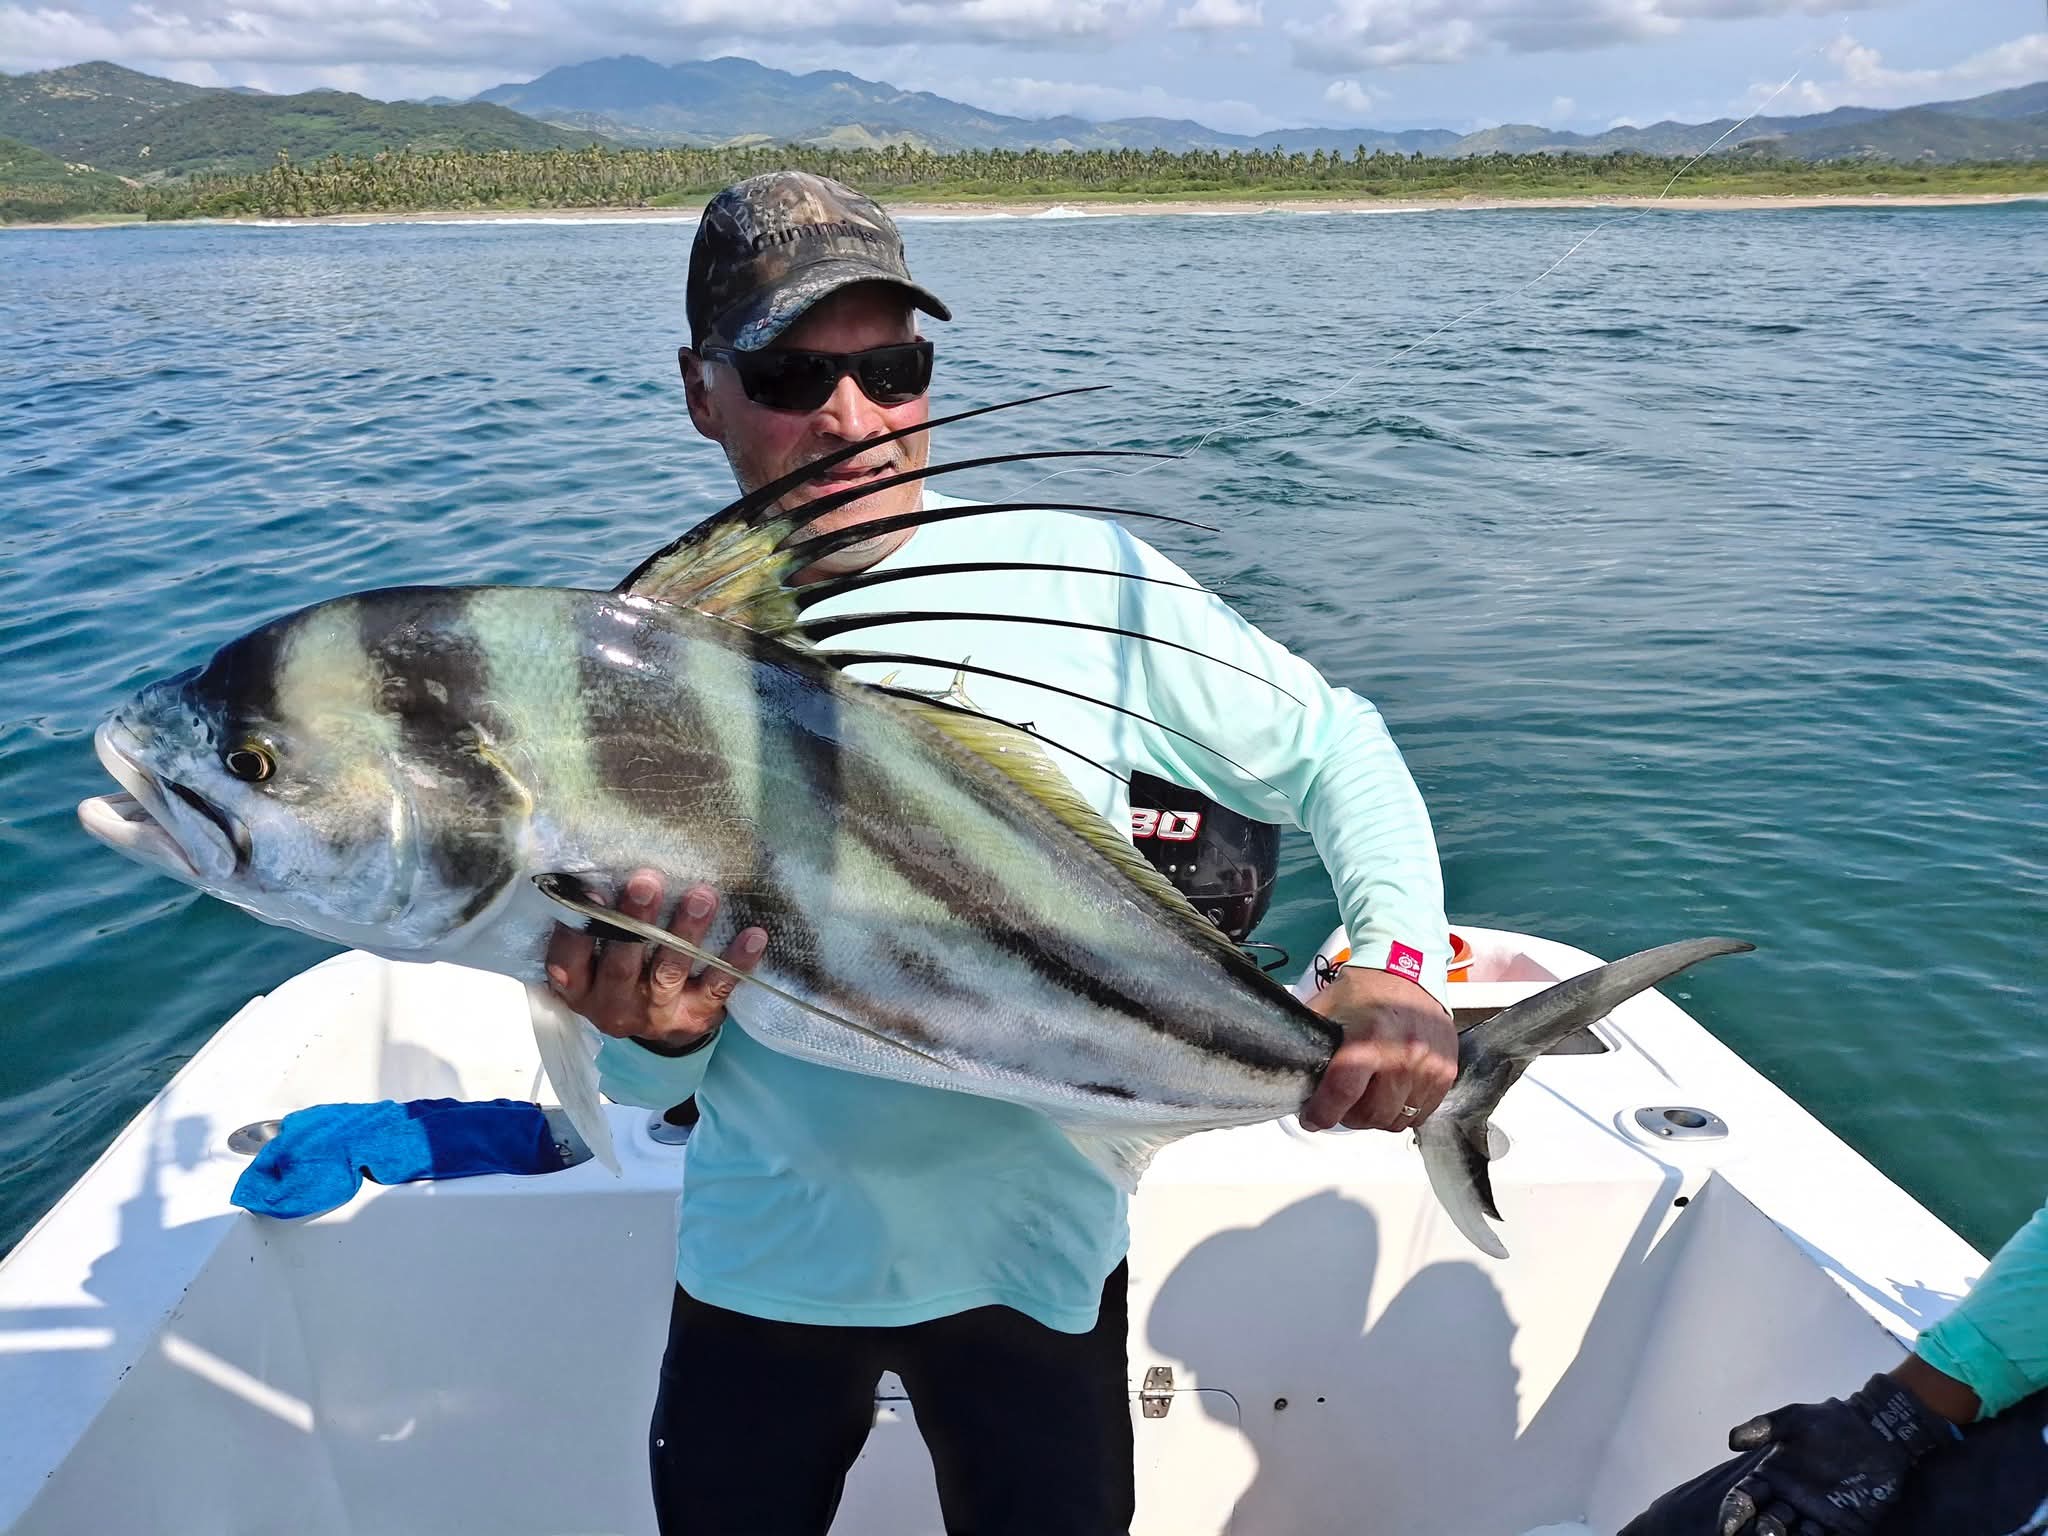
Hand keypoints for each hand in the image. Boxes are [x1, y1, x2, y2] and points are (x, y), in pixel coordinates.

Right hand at [543, 869, 768, 1053]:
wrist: (657, 1028)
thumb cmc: (619, 973)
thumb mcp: (594, 959)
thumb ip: (594, 924)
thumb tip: (598, 866)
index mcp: (580, 987)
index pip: (568, 962)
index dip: (578, 931)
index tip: (592, 891)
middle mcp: (612, 1005)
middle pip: (622, 964)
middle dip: (635, 922)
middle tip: (647, 881)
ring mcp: (655, 1014)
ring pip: (669, 971)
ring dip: (686, 932)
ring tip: (703, 896)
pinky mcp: (694, 1017)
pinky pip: (717, 988)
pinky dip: (736, 962)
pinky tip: (754, 935)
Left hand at [1299, 966, 1457, 1131]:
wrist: (1409, 971)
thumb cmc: (1367, 989)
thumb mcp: (1328, 1008)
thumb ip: (1309, 1042)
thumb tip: (1291, 1074)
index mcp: (1369, 1036)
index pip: (1343, 1091)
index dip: (1323, 1112)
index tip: (1312, 1118)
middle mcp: (1403, 1053)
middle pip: (1371, 1113)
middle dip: (1348, 1116)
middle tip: (1340, 1105)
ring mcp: (1429, 1066)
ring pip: (1396, 1119)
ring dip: (1376, 1116)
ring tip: (1367, 1098)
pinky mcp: (1446, 1072)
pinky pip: (1421, 1113)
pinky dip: (1402, 1110)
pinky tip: (1390, 1093)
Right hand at [1716, 1373, 1953, 1535]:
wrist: (1877, 1432)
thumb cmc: (1830, 1422)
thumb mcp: (1794, 1419)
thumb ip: (1763, 1427)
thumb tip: (1731, 1442)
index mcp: (1771, 1479)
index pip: (1744, 1500)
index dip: (1733, 1514)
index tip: (1728, 1528)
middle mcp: (1789, 1503)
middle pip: (1767, 1525)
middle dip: (1763, 1532)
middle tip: (1766, 1533)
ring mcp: (1818, 1518)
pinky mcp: (1847, 1528)